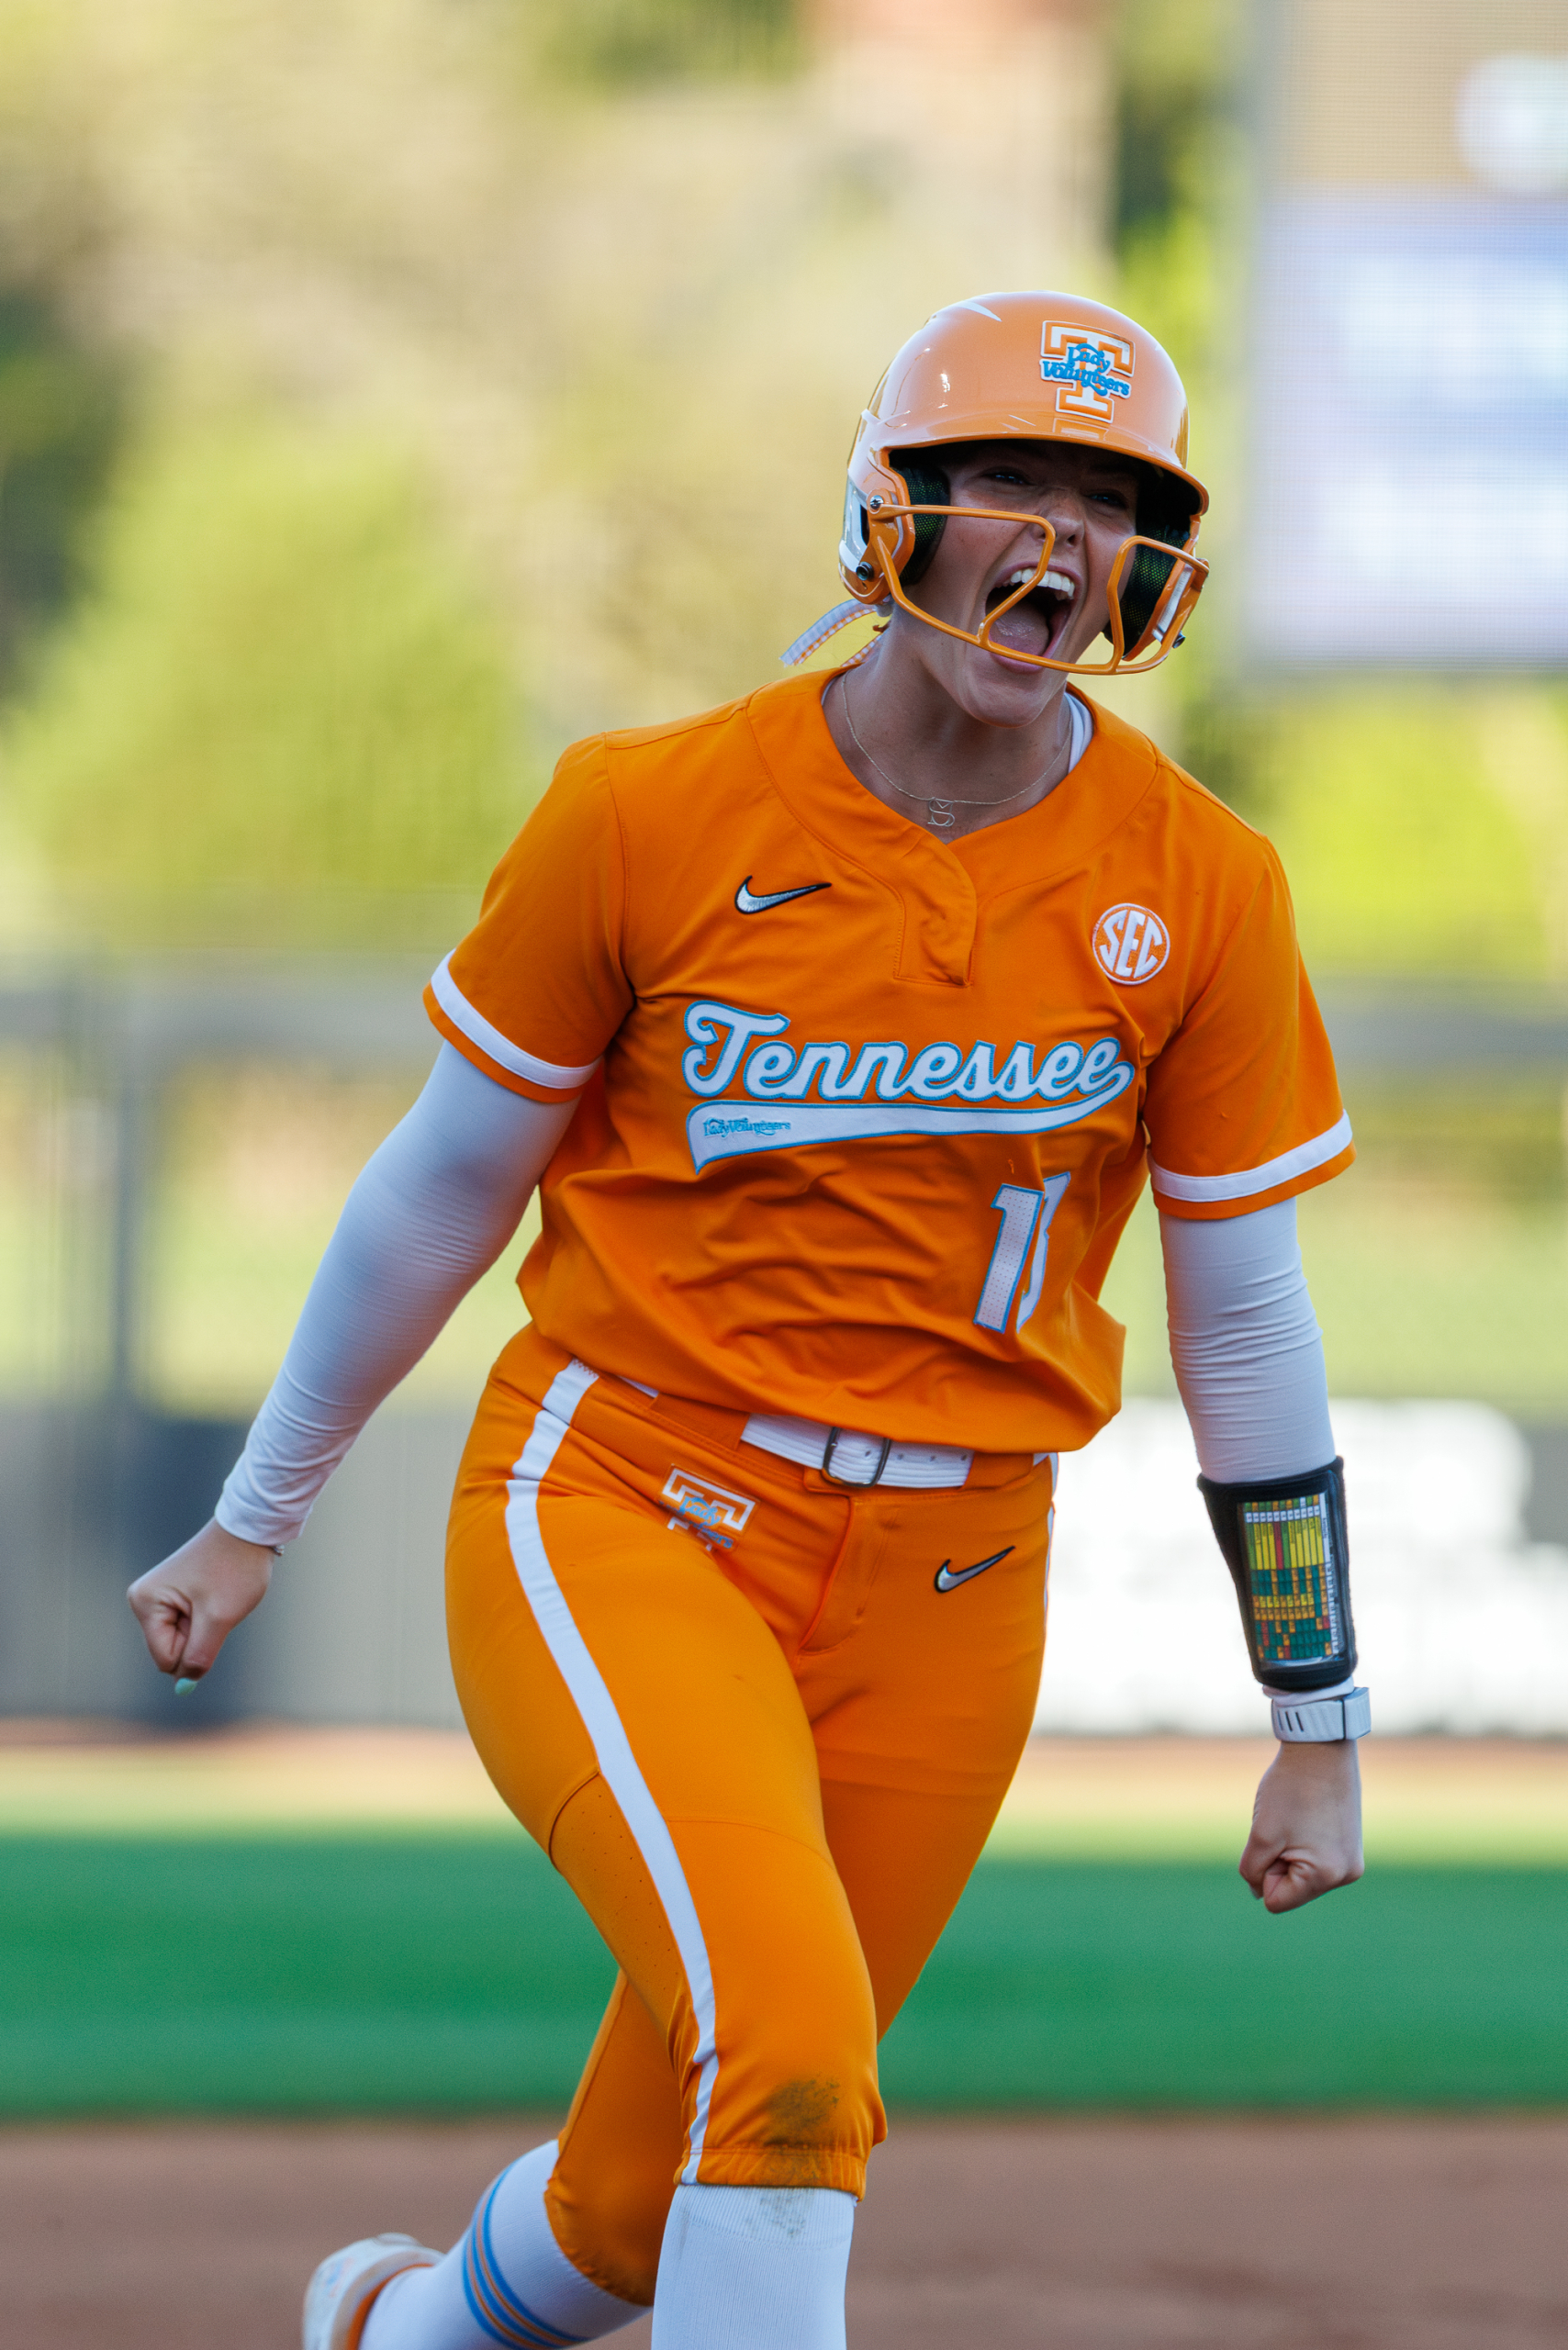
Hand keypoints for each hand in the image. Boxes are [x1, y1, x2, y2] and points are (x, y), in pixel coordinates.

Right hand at [127, 1518, 275, 1685]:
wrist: (248, 1532)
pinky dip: (207, 1620)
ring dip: (205, 1629)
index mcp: (146, 1603)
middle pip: (171, 1650)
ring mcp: (157, 1598)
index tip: (212, 1621)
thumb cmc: (234, 1570)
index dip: (195, 1652)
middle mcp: (143, 1600)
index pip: (166, 1659)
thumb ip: (199, 1656)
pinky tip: (214, 1595)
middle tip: (216, 1607)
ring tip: (216, 1598)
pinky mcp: (171, 1597)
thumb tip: (183, 1686)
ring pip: (181, 1640)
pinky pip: (188, 1627)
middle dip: (199, 1638)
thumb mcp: (219, 1618)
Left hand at [1240, 1739, 1363, 1913]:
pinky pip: (1314, 1858)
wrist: (1321, 1748)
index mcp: (1327, 1876)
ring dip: (1288, 1850)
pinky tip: (1307, 1815)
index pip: (1276, 1901)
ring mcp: (1351, 1859)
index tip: (1273, 1840)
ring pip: (1300, 1872)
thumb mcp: (1261, 1835)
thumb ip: (1253, 1871)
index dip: (1263, 1872)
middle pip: (1290, 1888)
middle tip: (1285, 1825)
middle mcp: (1346, 1875)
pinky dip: (1301, 1842)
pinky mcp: (1350, 1845)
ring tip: (1297, 1818)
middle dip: (1277, 1861)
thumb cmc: (1289, 1790)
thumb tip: (1258, 1893)